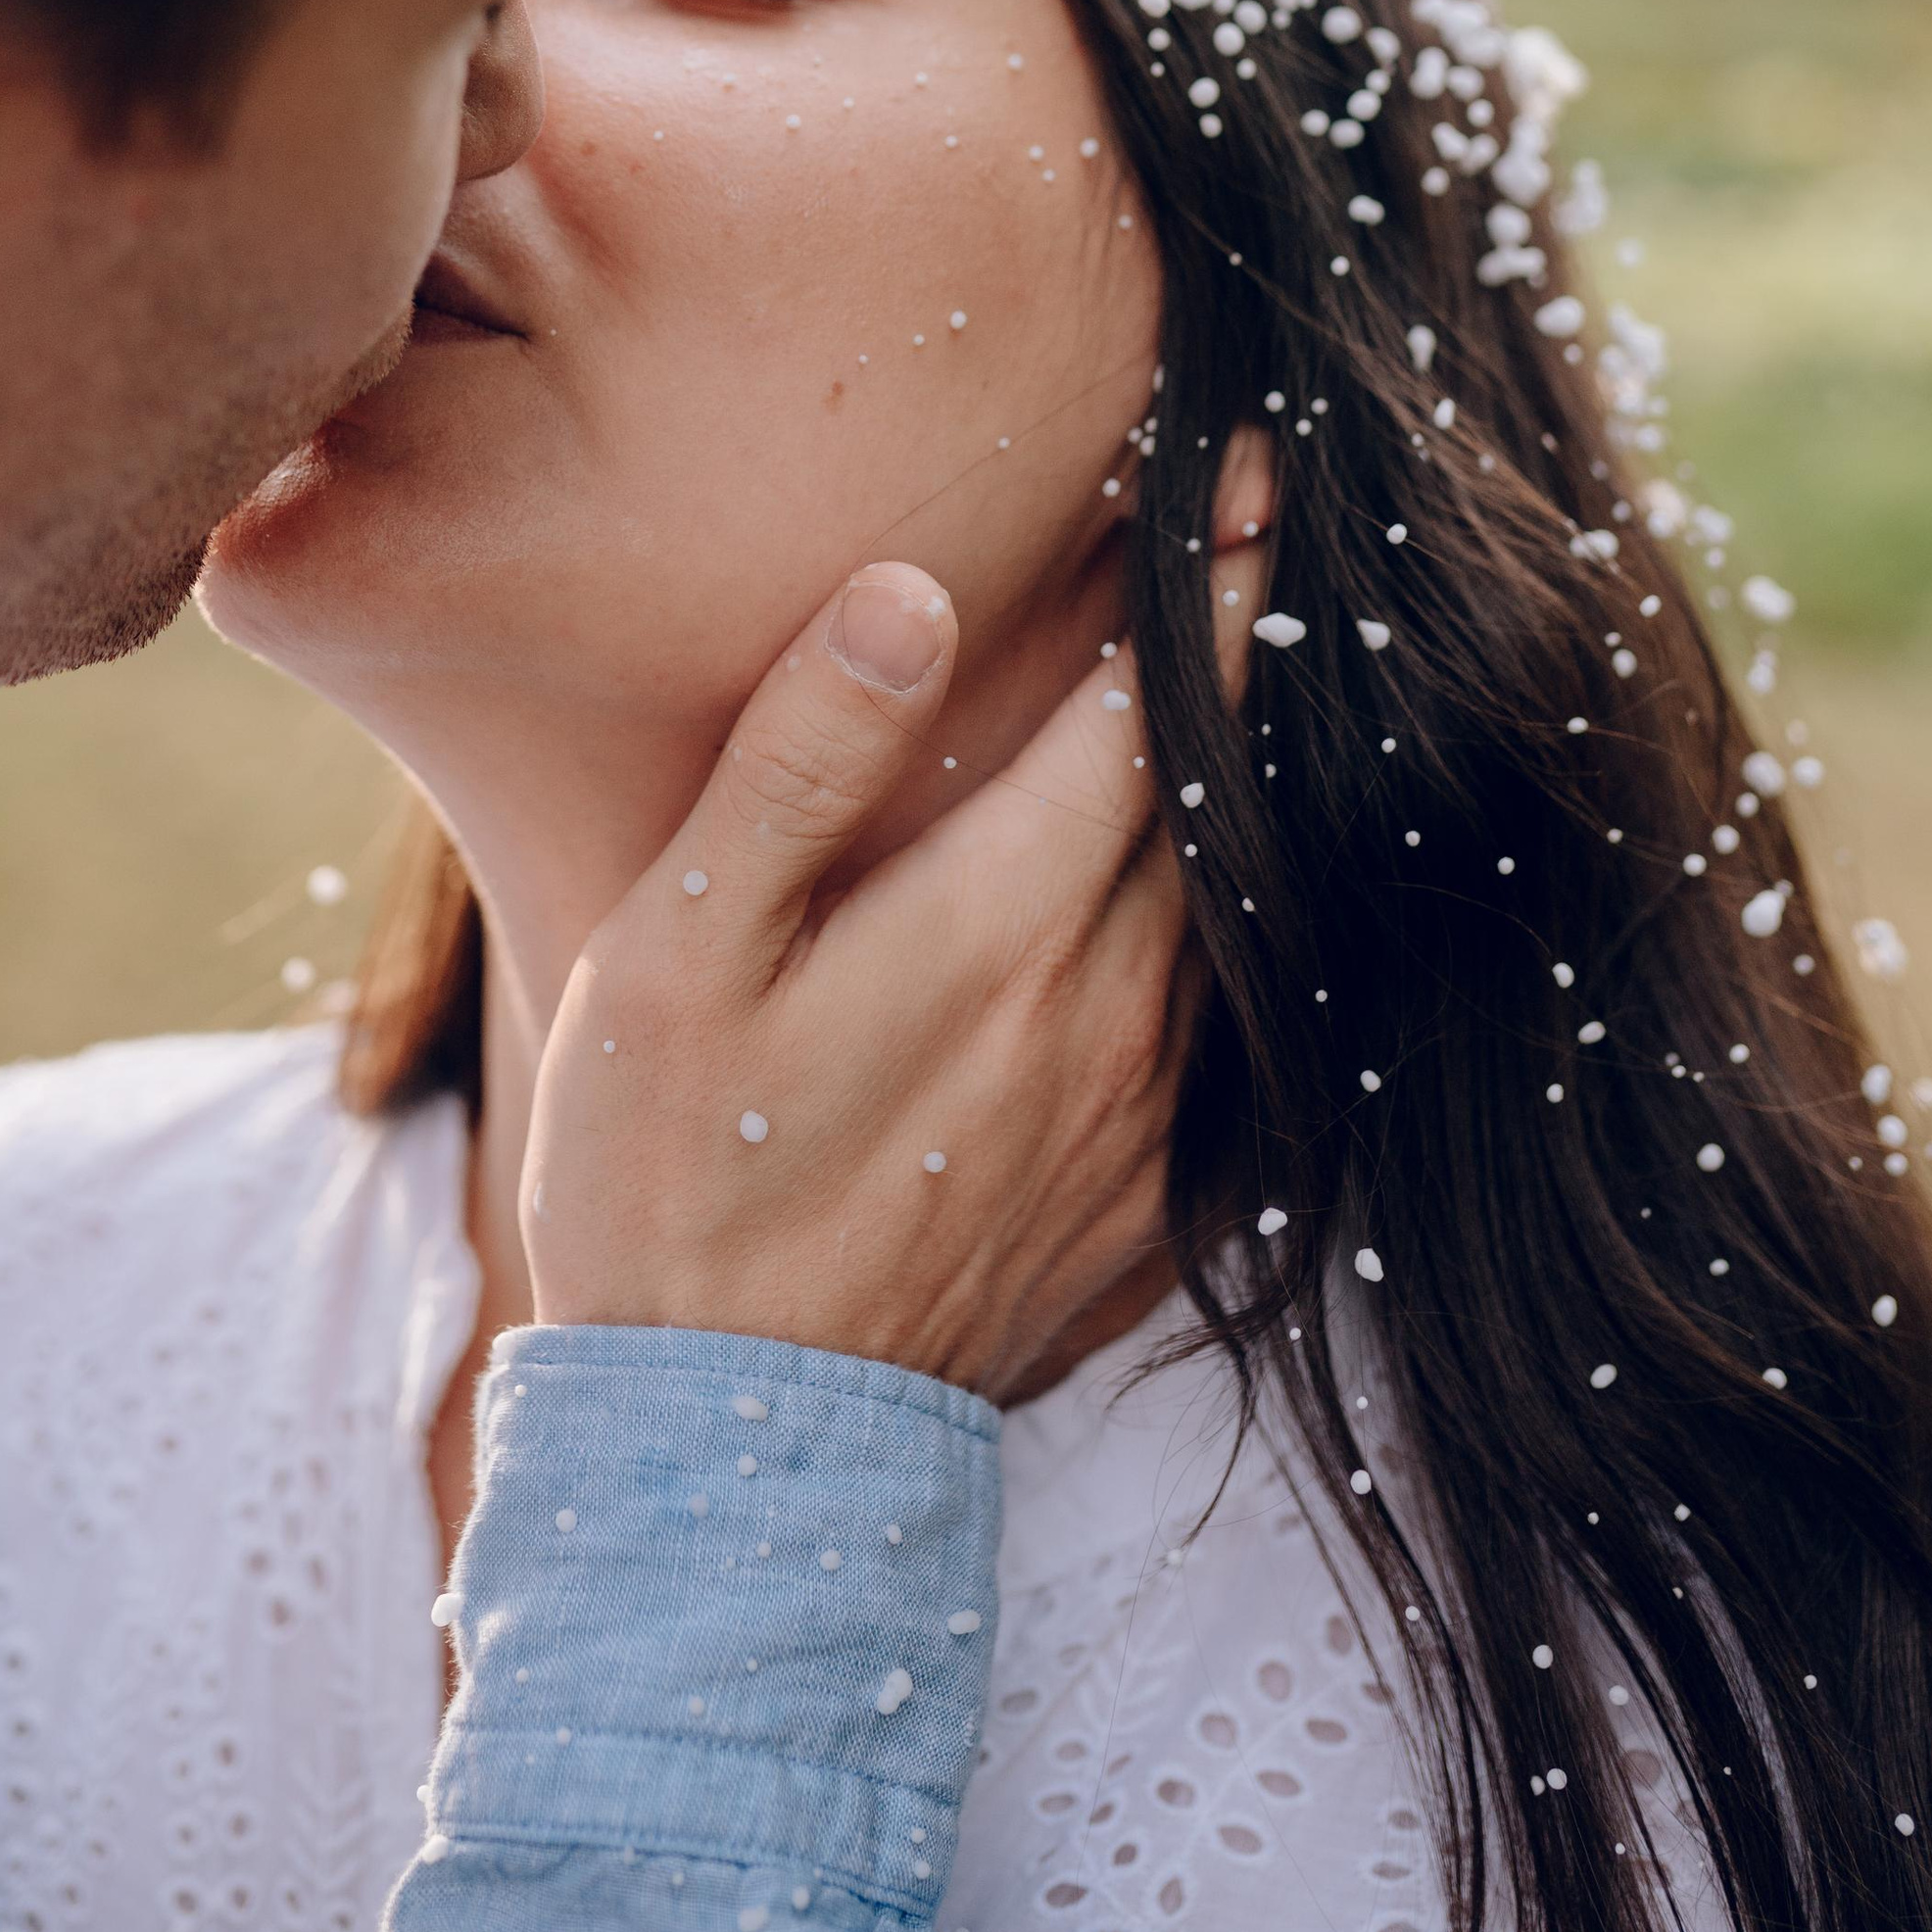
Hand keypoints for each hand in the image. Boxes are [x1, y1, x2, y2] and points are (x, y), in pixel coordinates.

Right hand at [520, 565, 1190, 1403]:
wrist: (728, 1458)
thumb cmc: (669, 1180)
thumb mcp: (679, 950)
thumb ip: (799, 762)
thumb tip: (909, 593)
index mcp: (1001, 923)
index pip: (1149, 712)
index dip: (1212, 580)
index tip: (1261, 472)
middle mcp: (1106, 1011)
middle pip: (1211, 797)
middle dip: (1237, 663)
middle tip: (1262, 540)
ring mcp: (1136, 1117)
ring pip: (1223, 913)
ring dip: (1232, 800)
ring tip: (1223, 702)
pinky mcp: (1137, 1205)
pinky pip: (1211, 1032)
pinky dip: (1216, 937)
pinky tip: (1182, 908)